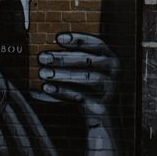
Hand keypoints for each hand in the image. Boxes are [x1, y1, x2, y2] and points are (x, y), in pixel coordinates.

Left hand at [37, 32, 119, 155]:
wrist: (103, 117)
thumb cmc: (89, 87)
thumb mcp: (85, 70)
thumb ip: (72, 59)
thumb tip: (44, 54)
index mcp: (109, 56)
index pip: (95, 43)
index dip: (77, 39)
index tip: (58, 38)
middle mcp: (113, 69)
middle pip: (87, 60)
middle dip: (62, 58)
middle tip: (43, 57)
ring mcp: (110, 87)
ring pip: (85, 78)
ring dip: (61, 74)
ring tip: (42, 73)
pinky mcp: (103, 104)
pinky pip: (80, 95)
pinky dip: (62, 91)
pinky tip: (48, 88)